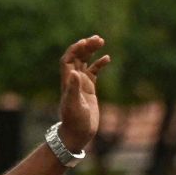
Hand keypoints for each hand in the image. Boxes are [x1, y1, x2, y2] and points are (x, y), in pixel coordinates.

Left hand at [56, 35, 110, 153]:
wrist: (77, 135)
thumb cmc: (74, 122)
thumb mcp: (75, 105)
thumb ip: (74, 89)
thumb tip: (74, 72)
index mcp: (68, 82)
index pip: (68, 59)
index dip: (75, 49)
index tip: (85, 42)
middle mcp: (73, 81)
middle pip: (77, 57)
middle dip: (86, 46)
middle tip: (98, 39)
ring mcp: (81, 84)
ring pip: (85, 62)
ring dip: (91, 51)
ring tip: (101, 41)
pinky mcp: (89, 90)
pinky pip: (93, 72)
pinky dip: (99, 64)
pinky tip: (107, 58)